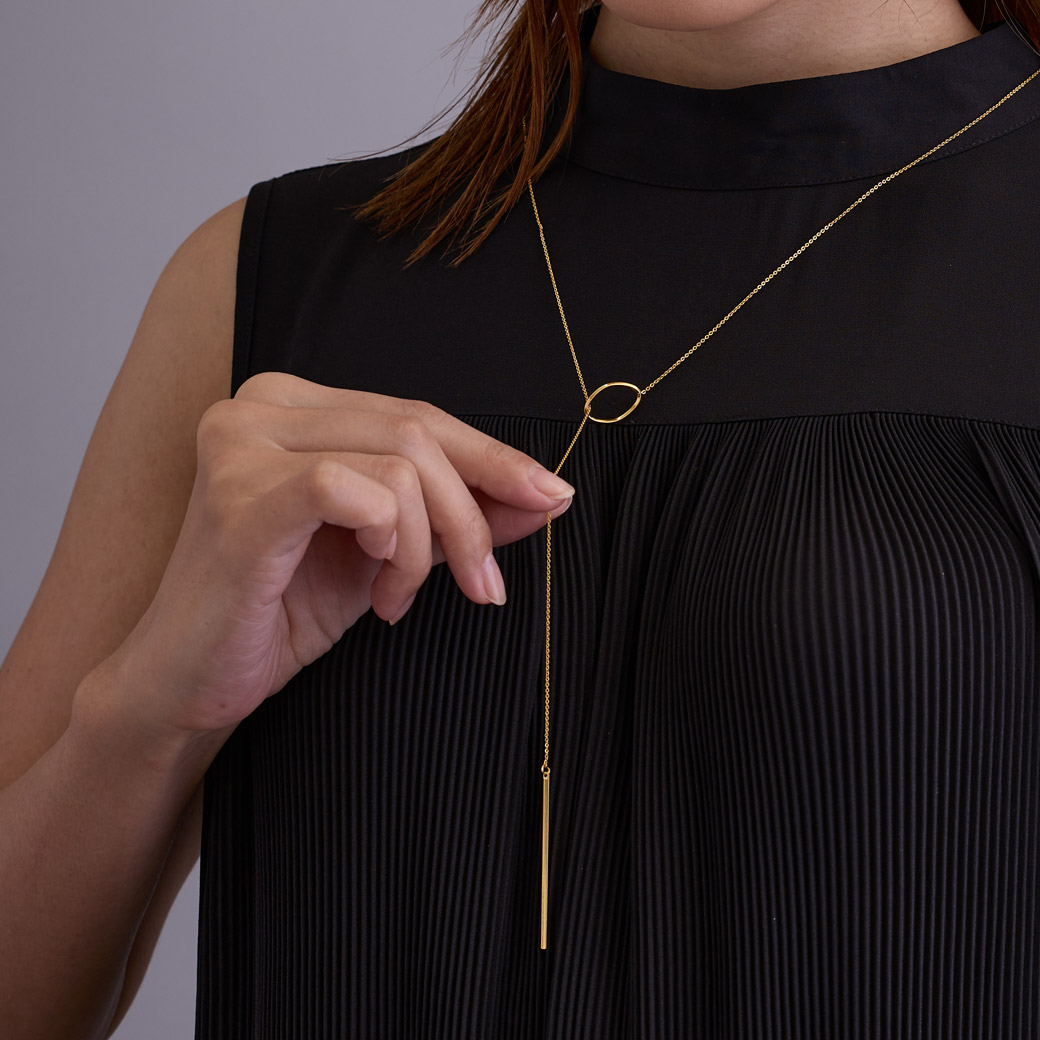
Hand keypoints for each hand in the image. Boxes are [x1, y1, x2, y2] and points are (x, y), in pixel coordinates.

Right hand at [108, 371, 574, 740]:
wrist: (193, 679)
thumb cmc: (283, 608)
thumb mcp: (389, 550)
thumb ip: (457, 513)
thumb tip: (545, 495)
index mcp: (292, 404)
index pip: (417, 414)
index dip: (493, 458)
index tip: (550, 498)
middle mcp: (260, 405)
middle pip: (417, 431)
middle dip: (473, 514)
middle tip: (486, 584)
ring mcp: (242, 445)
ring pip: (401, 464)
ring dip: (426, 546)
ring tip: (397, 598)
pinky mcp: (240, 499)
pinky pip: (356, 492)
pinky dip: (391, 543)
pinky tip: (374, 587)